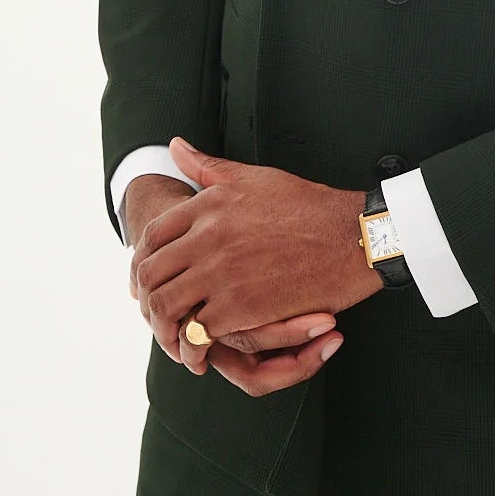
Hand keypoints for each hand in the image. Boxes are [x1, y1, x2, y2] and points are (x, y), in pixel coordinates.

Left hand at [126, 172, 344, 390]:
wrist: (352, 237)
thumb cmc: (308, 206)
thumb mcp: (253, 178)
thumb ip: (208, 166)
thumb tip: (174, 146)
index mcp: (209, 206)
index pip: (152, 235)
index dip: (142, 260)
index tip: (147, 278)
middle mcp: (208, 237)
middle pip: (151, 273)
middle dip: (145, 297)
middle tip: (154, 312)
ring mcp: (223, 273)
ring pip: (166, 306)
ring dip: (163, 326)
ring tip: (172, 335)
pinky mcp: (242, 306)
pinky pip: (198, 330)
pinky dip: (194, 343)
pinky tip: (200, 349)